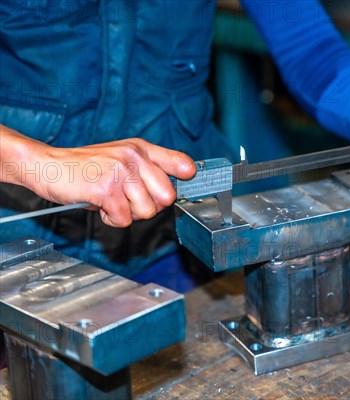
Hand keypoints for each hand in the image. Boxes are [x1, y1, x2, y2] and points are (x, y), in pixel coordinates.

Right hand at [1, 125, 195, 226]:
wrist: (46, 165)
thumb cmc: (84, 167)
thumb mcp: (119, 158)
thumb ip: (145, 170)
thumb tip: (171, 193)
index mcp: (140, 148)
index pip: (181, 163)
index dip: (186, 178)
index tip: (181, 185)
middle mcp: (134, 157)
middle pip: (167, 197)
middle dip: (149, 207)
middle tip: (129, 201)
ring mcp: (121, 172)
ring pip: (147, 211)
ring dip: (127, 214)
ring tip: (110, 201)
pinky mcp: (106, 189)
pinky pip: (124, 219)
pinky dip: (111, 219)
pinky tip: (99, 205)